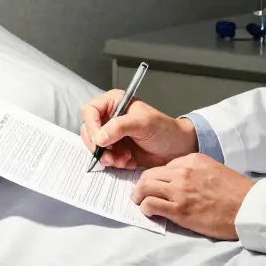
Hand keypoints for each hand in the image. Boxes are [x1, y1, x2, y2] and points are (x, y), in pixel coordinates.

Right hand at [79, 89, 197, 168]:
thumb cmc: (164, 130)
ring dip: (107, 156)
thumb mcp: (143, 124)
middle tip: (111, 155)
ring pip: (95, 146)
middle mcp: (110, 117)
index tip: (100, 141)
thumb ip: (120, 127)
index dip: (92, 126)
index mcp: (114, 102)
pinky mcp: (116, 149)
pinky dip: (114, 162)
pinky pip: (105, 157)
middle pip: (88, 130)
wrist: (177, 149)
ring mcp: (112, 134)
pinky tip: (128, 161)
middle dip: (98, 146)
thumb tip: (100, 138)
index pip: (90, 111)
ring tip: (123, 159)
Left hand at [130, 153, 254, 239]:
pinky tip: (150, 212)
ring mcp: (179, 191)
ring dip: (139, 196)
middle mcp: (182, 172)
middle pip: (148, 175)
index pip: (162, 167)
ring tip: (140, 202)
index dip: (155, 178)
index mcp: (191, 160)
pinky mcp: (179, 210)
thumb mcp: (213, 169)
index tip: (154, 186)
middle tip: (140, 194)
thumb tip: (177, 180)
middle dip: (141, 185)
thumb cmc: (235, 191)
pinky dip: (145, 208)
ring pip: (144, 188)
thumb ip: (194, 171)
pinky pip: (150, 205)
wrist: (248, 207)